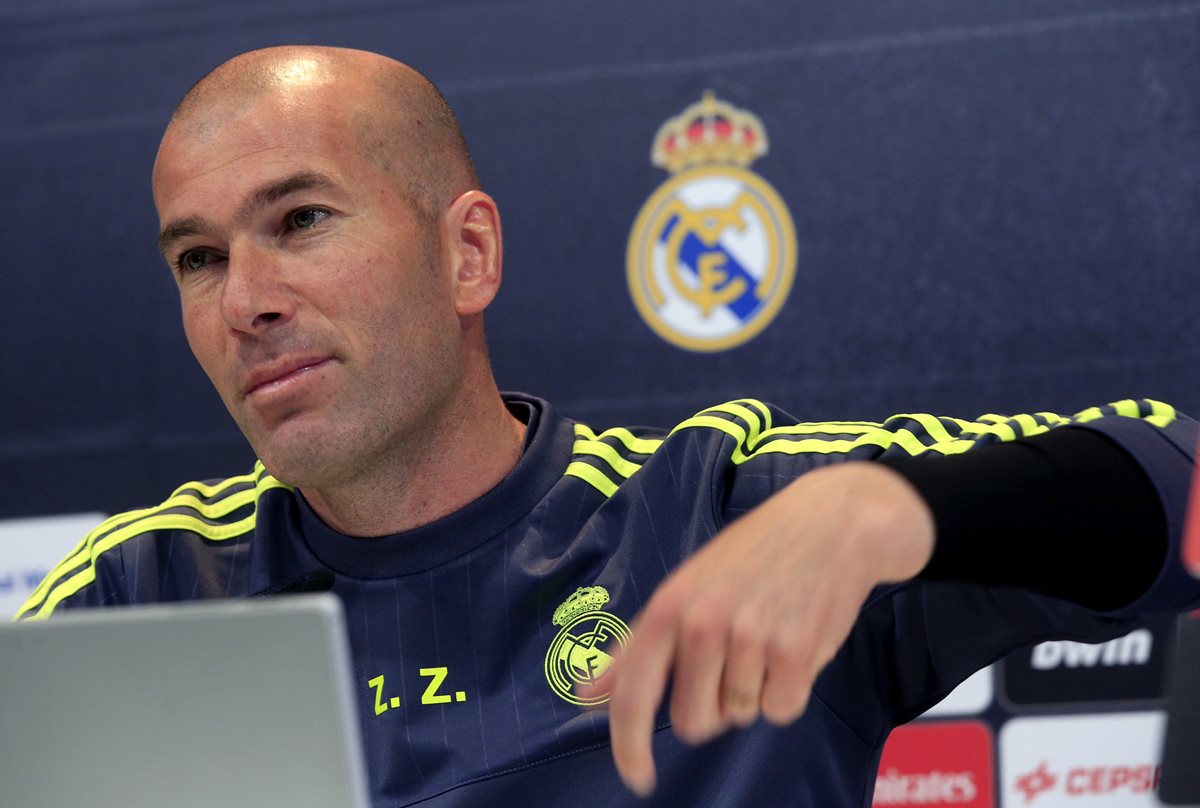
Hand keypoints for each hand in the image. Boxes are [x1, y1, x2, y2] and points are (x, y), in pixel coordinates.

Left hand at [581, 461, 934, 796]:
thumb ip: (636, 647)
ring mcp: (751, 638)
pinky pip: (782, 710)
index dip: (629, 746)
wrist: (829, 524)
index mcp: (668, 608)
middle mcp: (704, 624)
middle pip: (693, 721)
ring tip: (767, 638)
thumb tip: (585, 694)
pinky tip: (795, 645)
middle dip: (712, 707)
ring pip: (741, 715)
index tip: (638, 779)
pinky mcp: (797, 652)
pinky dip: (789, 689)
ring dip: (754, 691)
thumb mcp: (683, 587)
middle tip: (731, 662)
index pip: (634, 695)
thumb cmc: (749, 557)